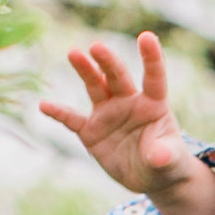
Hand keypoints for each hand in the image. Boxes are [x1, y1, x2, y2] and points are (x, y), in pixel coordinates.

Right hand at [39, 31, 214, 214]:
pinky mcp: (91, 131)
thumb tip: (158, 154)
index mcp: (153, 104)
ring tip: (74, 53)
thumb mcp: (171, 161)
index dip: (151, 58)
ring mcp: (107, 114)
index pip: (153, 77)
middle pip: (117, 77)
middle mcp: (128, 102)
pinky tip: (44, 105)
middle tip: (96, 47)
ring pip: (94, 86)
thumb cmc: (166, 161)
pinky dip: (59, 113)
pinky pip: (72, 119)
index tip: (146, 37)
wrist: (148, 177)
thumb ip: (164, 154)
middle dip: (107, 62)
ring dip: (85, 70)